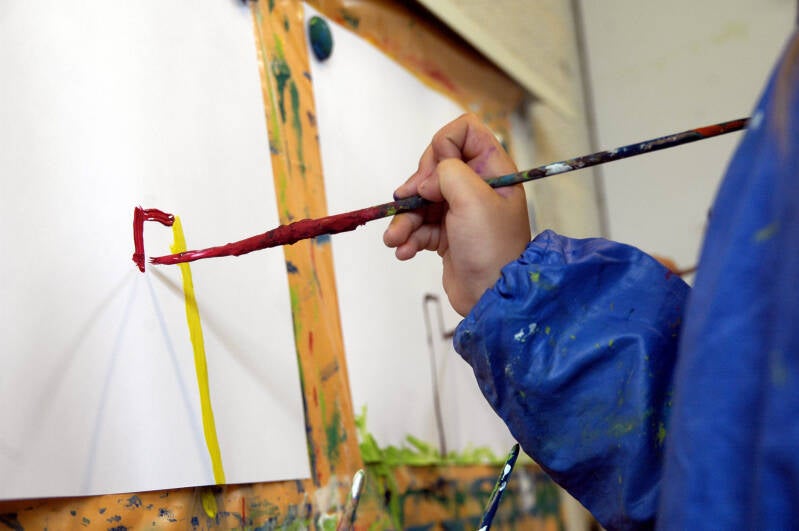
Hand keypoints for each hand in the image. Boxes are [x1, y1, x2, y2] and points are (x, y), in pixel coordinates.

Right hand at [383, 114, 530, 315]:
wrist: (492, 297)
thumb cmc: (492, 247)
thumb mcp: (473, 199)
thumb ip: (447, 171)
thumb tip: (426, 180)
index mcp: (493, 169)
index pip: (465, 131)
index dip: (443, 144)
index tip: (435, 173)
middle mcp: (477, 186)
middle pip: (435, 165)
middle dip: (416, 186)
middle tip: (411, 202)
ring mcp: (460, 211)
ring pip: (421, 199)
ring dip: (404, 219)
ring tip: (395, 239)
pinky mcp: (447, 235)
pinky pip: (419, 226)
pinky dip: (408, 237)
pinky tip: (405, 250)